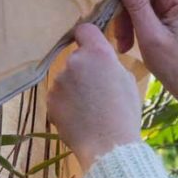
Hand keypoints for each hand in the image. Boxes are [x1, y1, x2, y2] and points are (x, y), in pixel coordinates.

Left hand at [46, 21, 143, 169]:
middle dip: (83, 70)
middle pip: (76, 58)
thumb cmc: (125, 115)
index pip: (85, 30)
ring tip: (89, 110)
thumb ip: (110, 64)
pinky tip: (79, 119)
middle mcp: (74, 62)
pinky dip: (66, 105)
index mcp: (98, 53)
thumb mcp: (127, 81)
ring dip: (74, 89)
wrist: (109, 147)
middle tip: (97, 92)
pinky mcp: (50, 101)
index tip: (90, 48)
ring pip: (66, 79)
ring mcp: (59, 82)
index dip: (88, 38)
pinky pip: (58, 97)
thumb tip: (100, 64)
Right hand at [110, 0, 177, 100]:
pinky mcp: (170, 11)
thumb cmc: (173, 64)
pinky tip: (129, 41)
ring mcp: (176, 1)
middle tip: (119, 34)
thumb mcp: (150, 35)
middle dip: (127, 9)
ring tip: (123, 43)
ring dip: (129, 19)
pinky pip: (146, 9)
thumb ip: (137, 5)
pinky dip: (135, 23)